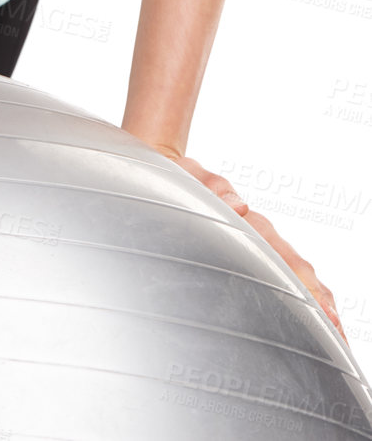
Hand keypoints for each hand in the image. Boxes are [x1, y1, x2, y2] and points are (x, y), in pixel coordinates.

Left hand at [151, 145, 347, 343]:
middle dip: (319, 302)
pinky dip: (299, 295)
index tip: (324, 312)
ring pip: (294, 272)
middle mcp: (259, 232)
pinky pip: (279, 272)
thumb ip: (213, 186)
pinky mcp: (248, 248)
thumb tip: (240, 205)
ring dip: (314, 302)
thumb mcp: (190, 176)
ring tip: (334, 335)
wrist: (170, 172)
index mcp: (247, 220)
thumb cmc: (180, 177)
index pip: (283, 255)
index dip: (304, 284)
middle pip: (297, 269)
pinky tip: (310, 319)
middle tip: (338, 336)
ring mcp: (256, 241)